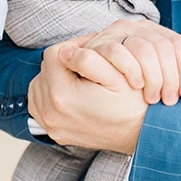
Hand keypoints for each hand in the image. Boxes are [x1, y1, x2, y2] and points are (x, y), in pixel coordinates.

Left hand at [28, 34, 147, 153]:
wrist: (141, 134)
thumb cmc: (132, 104)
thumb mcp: (117, 75)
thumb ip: (88, 59)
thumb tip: (65, 51)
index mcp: (63, 95)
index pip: (53, 54)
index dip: (73, 45)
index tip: (92, 46)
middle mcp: (51, 113)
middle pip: (45, 69)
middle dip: (65, 60)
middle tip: (89, 60)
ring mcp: (52, 126)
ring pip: (38, 86)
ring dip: (55, 76)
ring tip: (80, 74)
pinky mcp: (56, 133)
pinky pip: (39, 105)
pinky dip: (49, 94)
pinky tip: (69, 90)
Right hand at [77, 19, 180, 104]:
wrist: (87, 87)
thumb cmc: (125, 84)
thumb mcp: (153, 79)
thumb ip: (175, 74)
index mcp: (153, 32)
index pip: (178, 43)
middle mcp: (137, 27)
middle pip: (164, 47)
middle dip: (171, 77)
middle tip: (169, 101)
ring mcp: (117, 32)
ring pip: (144, 48)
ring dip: (153, 76)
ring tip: (153, 98)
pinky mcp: (99, 42)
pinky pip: (118, 51)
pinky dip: (130, 69)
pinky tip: (135, 86)